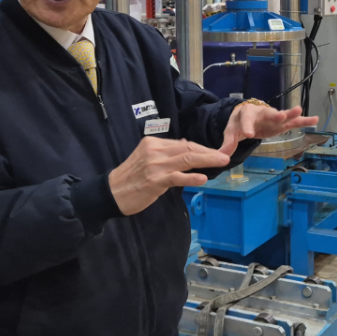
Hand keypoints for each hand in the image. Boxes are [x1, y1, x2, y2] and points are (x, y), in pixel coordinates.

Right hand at [109, 137, 228, 215]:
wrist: (111, 192)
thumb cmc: (131, 178)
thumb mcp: (147, 159)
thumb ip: (166, 154)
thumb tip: (187, 147)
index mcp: (153, 143)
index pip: (183, 143)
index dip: (202, 148)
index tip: (215, 152)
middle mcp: (155, 150)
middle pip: (187, 149)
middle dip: (208, 152)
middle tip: (225, 155)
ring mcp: (155, 165)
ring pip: (186, 159)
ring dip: (207, 161)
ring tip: (221, 162)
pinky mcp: (155, 181)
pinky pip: (177, 177)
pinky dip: (191, 177)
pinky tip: (203, 178)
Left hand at [218, 104, 318, 155]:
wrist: (246, 115)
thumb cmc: (238, 123)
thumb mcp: (231, 131)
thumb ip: (228, 143)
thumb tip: (222, 156)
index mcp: (246, 114)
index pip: (245, 120)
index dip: (246, 126)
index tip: (248, 134)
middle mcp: (261, 113)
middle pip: (267, 114)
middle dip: (274, 115)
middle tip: (280, 116)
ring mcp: (273, 118)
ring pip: (283, 116)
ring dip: (291, 115)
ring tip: (300, 112)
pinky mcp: (281, 123)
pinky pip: (293, 122)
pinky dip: (303, 121)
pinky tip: (314, 119)